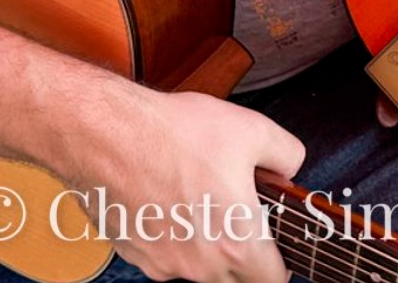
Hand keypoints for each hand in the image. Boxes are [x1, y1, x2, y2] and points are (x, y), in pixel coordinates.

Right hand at [63, 79, 304, 281]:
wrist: (107, 134)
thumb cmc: (175, 133)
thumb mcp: (254, 130)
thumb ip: (287, 154)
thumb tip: (290, 168)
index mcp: (236, 243)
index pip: (272, 280)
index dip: (281, 261)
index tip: (277, 241)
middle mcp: (199, 265)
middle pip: (234, 276)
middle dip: (242, 250)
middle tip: (237, 208)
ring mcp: (162, 264)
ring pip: (196, 265)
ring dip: (203, 241)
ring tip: (197, 192)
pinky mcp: (133, 253)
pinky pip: (163, 253)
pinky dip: (170, 233)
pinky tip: (165, 194)